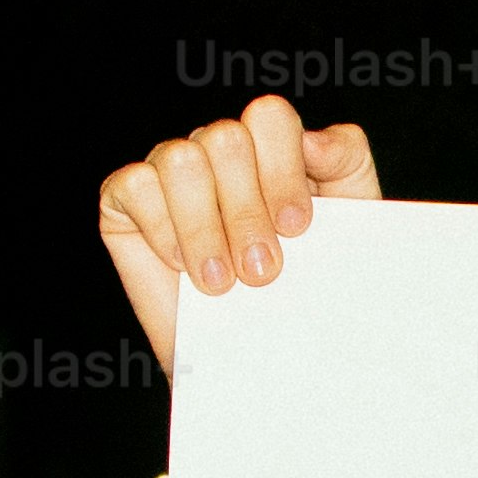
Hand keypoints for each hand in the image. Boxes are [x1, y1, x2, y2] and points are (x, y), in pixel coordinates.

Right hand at [95, 94, 381, 381]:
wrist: (261, 360)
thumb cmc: (308, 289)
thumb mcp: (351, 222)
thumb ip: (346, 162)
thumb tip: (314, 138)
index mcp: (270, 145)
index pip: (268, 117)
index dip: (282, 172)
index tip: (297, 229)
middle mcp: (217, 150)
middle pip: (225, 138)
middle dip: (247, 212)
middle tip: (263, 272)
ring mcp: (170, 171)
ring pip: (182, 160)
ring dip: (205, 228)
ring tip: (222, 282)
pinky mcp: (125, 201)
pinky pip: (134, 186)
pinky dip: (161, 230)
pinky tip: (182, 267)